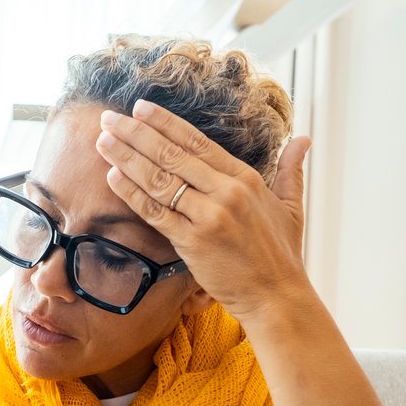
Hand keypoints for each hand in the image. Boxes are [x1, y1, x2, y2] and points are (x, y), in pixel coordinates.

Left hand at [95, 99, 311, 324]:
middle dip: (136, 133)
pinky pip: (155, 212)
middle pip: (172, 154)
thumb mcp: (292, 206)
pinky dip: (132, 193)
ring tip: (103, 141)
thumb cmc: (282, 255)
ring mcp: (209, 216)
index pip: (197, 141)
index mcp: (246, 178)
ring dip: (127, 158)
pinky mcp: (193, 242)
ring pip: (159, 179)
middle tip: (109, 118)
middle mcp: (226, 192)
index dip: (166, 122)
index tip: (140, 108)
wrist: (277, 297)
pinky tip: (113, 177)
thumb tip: (303, 139)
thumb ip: (291, 170)